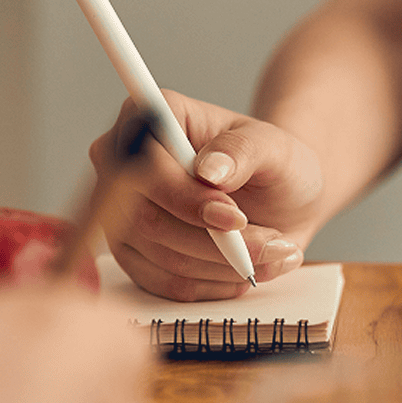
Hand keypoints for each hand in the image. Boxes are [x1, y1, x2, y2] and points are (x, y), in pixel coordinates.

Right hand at [89, 91, 323, 300]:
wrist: (280, 200)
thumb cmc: (274, 164)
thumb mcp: (274, 148)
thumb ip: (243, 151)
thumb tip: (209, 169)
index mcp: (149, 118)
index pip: (143, 165)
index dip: (183, 198)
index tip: (233, 217)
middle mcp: (122, 166)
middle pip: (146, 219)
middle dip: (212, 242)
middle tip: (272, 242)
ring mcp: (121, 216)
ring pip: (161, 257)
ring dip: (223, 265)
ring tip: (273, 251)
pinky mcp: (133, 256)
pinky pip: (167, 284)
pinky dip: (214, 284)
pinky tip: (248, 269)